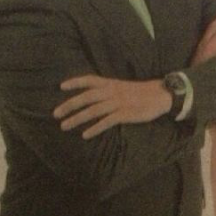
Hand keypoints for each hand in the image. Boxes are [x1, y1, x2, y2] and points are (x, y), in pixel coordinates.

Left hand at [54, 75, 171, 138]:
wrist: (160, 95)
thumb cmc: (140, 92)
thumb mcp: (122, 86)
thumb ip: (108, 90)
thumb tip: (92, 97)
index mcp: (111, 83)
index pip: (90, 80)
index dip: (75, 82)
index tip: (61, 86)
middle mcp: (112, 91)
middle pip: (86, 97)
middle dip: (70, 105)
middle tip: (55, 114)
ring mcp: (118, 103)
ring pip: (93, 110)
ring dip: (77, 118)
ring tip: (64, 126)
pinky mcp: (125, 114)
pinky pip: (106, 122)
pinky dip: (95, 128)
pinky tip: (85, 135)